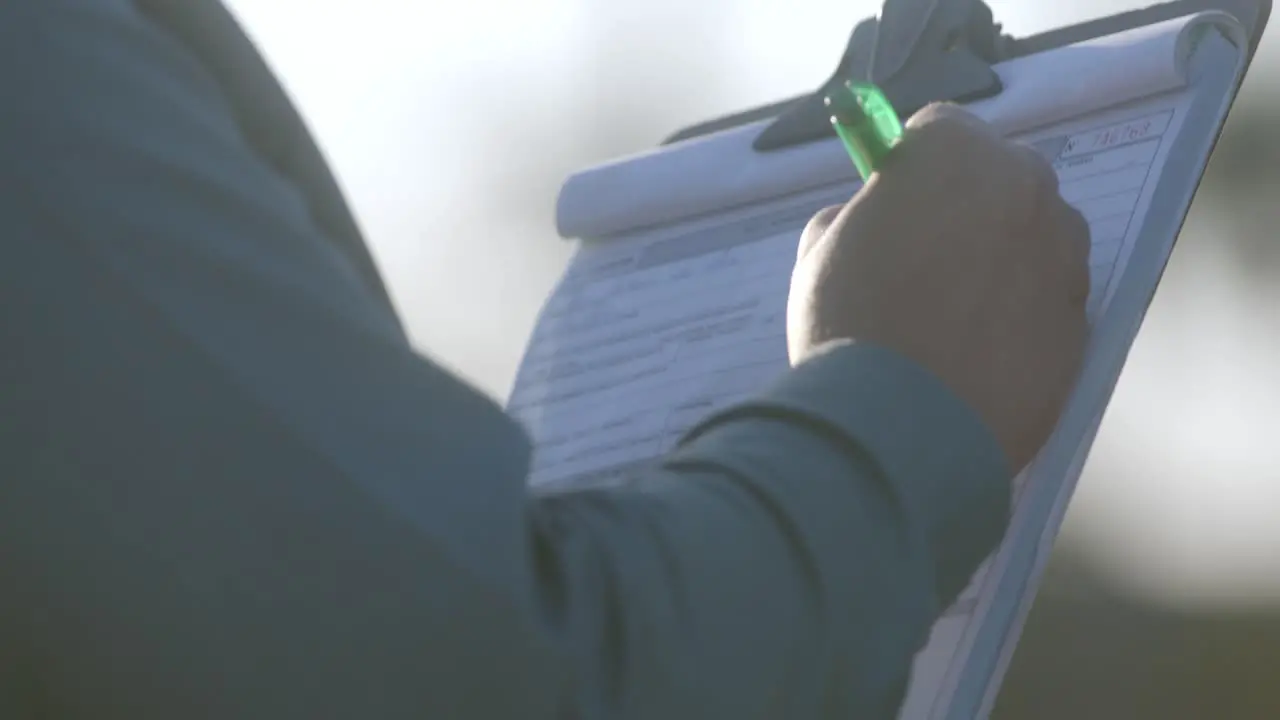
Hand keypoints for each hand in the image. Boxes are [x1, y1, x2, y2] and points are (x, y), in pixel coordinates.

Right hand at [787, 103, 1090, 472]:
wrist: (897, 427)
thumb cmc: (848, 326)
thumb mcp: (820, 252)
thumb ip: (858, 217)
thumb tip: (879, 226)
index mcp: (956, 153)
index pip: (940, 128)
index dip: (912, 165)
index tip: (894, 201)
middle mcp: (1026, 188)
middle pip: (1001, 178)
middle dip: (969, 206)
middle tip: (924, 262)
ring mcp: (1064, 256)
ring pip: (1037, 239)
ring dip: (1004, 260)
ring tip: (954, 319)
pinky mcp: (1082, 322)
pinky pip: (1050, 303)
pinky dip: (1023, 318)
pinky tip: (979, 356)